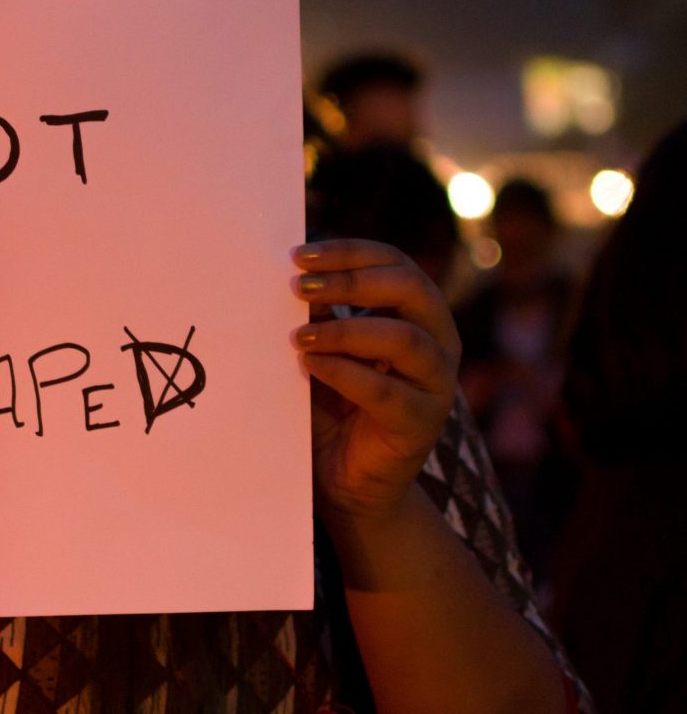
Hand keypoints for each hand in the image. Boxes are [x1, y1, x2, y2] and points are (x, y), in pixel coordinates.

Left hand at [290, 240, 459, 525]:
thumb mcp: (322, 350)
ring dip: (345, 330)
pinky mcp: (420, 424)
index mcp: (418, 315)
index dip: (350, 252)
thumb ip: (319, 315)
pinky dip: (344, 373)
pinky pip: (386, 392)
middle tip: (297, 286)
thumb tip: (295, 275)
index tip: (299, 255)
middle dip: (351, 281)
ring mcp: (436, 385)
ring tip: (299, 336)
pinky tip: (311, 366)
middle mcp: (438, 343)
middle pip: (410, 289)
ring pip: (405, 339)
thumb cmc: (332, 405)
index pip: (395, 264)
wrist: (345, 481)